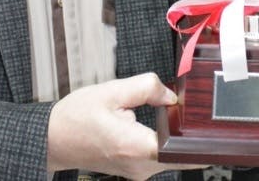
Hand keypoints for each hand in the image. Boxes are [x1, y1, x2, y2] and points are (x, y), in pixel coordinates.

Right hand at [47, 72, 206, 179]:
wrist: (54, 138)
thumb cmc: (76, 118)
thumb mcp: (111, 91)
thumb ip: (146, 87)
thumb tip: (171, 94)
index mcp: (135, 145)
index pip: (184, 150)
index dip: (199, 134)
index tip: (204, 117)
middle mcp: (140, 165)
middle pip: (184, 154)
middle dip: (188, 131)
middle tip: (183, 107)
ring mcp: (139, 171)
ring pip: (174, 156)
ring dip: (175, 136)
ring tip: (164, 113)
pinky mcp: (136, 170)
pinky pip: (161, 157)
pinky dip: (164, 141)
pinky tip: (154, 124)